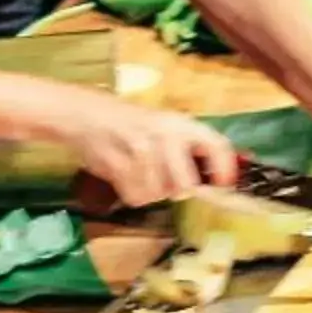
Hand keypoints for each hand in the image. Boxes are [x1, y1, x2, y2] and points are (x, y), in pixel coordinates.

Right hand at [53, 91, 240, 207]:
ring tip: (140, 171)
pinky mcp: (120, 167)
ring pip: (160, 195)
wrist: (86, 115)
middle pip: (186, 186)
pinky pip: (137, 197)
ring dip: (151, 190)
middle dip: (177, 189)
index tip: (224, 185)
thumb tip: (219, 178)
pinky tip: (126, 176)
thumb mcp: (164, 125)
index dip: (225, 170)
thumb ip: (190, 148)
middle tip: (167, 180)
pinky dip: (132, 193)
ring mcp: (142, 152)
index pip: (217, 146)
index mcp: (180, 123)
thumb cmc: (130, 122)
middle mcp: (165, 136)